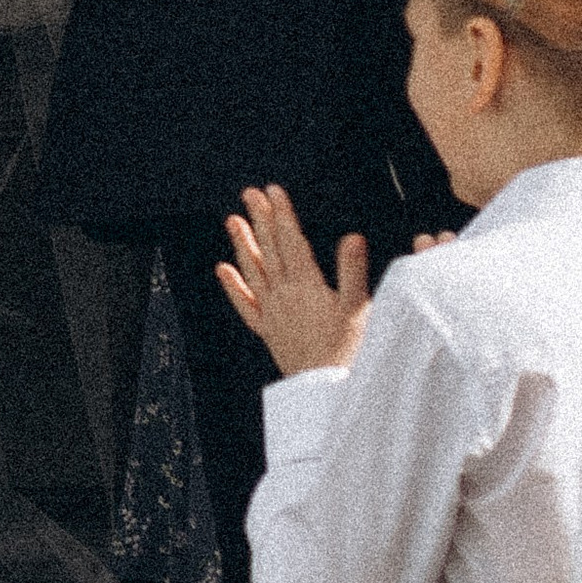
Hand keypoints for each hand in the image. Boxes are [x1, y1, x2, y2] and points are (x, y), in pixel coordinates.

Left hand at [217, 185, 371, 376]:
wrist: (329, 391)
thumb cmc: (349, 353)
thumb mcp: (358, 310)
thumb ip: (353, 271)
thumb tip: (352, 237)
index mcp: (307, 286)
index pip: (291, 241)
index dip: (282, 214)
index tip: (273, 191)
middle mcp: (285, 296)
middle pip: (270, 250)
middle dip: (260, 219)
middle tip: (250, 194)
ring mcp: (273, 313)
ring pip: (254, 272)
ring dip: (243, 245)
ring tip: (232, 220)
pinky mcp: (269, 331)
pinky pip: (246, 306)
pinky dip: (233, 287)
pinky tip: (223, 270)